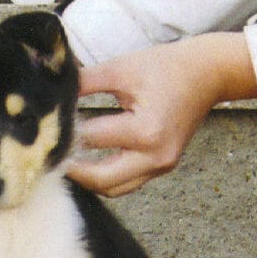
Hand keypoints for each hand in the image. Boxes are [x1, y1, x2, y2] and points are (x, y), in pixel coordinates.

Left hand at [68, 33, 256, 196]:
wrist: (209, 74)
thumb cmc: (167, 67)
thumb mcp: (121, 69)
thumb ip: (84, 83)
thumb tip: (53, 94)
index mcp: (145, 131)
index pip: (92, 140)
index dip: (66, 132)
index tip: (48, 128)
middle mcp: (154, 156)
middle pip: (101, 181)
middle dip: (74, 170)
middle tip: (51, 156)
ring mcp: (161, 166)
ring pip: (113, 189)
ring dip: (89, 179)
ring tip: (68, 160)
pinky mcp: (162, 167)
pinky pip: (127, 183)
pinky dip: (106, 176)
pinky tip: (89, 161)